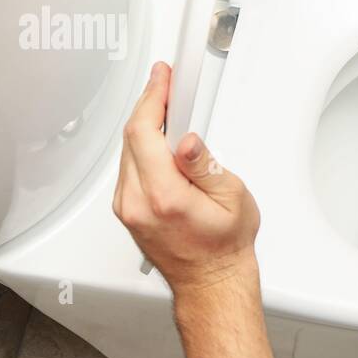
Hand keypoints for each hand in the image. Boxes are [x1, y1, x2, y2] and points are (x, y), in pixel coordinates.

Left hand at [113, 63, 260, 295]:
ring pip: (128, 150)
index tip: (163, 77)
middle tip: (170, 87)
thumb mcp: (232, 198)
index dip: (153, 97)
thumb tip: (187, 141)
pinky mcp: (125, 209)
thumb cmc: (225, 246)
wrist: (210, 281)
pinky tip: (162, 141)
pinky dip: (143, 147)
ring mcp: (126, 207)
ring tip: (172, 112)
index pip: (145, 132)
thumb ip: (205, 165)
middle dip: (151, 106)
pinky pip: (128, 166)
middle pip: (132, 136)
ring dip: (147, 126)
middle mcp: (136, 203)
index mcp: (163, 196)